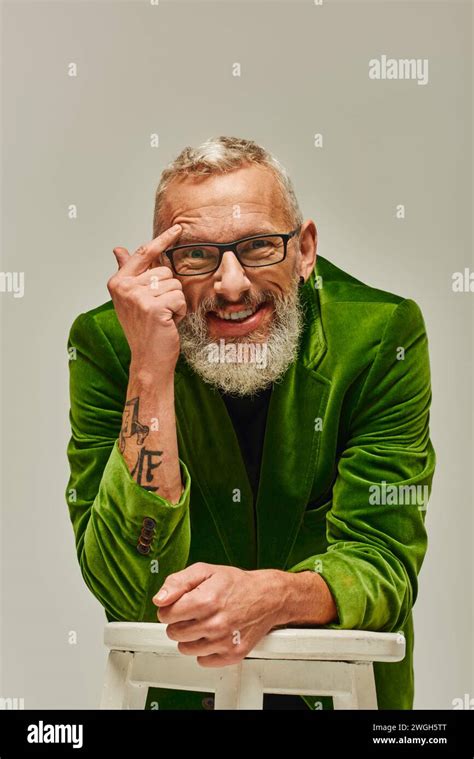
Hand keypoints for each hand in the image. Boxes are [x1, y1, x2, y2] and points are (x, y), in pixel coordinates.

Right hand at [108, 224, 185, 373]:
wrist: (148, 360)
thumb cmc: (143, 329)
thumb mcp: (132, 298)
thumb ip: (128, 272)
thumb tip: (118, 249)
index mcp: (118, 282)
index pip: (144, 254)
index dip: (162, 240)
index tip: (178, 229)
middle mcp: (124, 287)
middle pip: (165, 271)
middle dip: (169, 291)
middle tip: (158, 311)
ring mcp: (137, 297)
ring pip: (175, 286)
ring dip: (175, 303)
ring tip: (162, 318)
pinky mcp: (153, 308)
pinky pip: (179, 299)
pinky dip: (179, 313)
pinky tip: (168, 323)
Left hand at [152, 562, 286, 666]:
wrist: (267, 597)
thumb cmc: (235, 584)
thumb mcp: (205, 571)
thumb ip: (177, 582)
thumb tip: (159, 599)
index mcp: (206, 600)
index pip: (166, 614)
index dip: (169, 608)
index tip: (180, 604)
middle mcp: (215, 623)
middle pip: (174, 633)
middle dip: (179, 622)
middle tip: (194, 613)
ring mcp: (224, 641)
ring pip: (185, 649)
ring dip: (190, 637)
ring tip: (204, 623)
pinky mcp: (232, 655)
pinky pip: (202, 661)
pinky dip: (204, 650)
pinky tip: (214, 635)